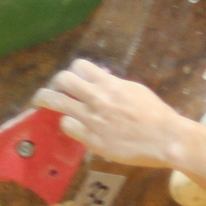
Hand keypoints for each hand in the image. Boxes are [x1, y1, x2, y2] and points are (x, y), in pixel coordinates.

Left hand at [34, 59, 187, 168]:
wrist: (165, 139)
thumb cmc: (156, 115)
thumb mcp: (136, 91)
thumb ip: (115, 85)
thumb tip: (102, 81)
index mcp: (111, 84)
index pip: (79, 66)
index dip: (75, 70)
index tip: (75, 77)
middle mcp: (97, 98)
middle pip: (62, 80)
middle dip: (55, 82)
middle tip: (54, 88)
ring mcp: (91, 118)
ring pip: (55, 102)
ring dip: (45, 100)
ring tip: (40, 101)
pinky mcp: (90, 138)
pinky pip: (66, 125)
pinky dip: (67, 123)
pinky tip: (72, 125)